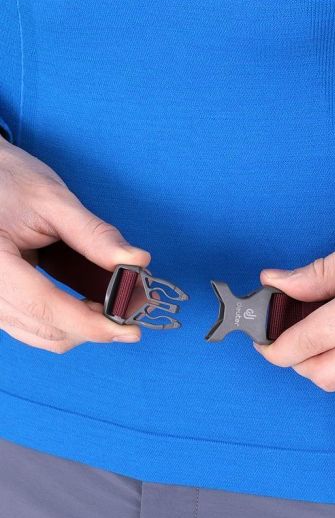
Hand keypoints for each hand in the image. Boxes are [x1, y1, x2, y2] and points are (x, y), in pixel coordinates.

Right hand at [0, 138, 149, 351]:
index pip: (44, 305)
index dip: (90, 323)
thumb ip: (95, 235)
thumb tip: (136, 261)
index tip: (130, 330)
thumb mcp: (54, 201)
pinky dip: (68, 322)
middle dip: (96, 325)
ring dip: (84, 327)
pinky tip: (93, 304)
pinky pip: (36, 327)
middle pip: (47, 329)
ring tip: (118, 303)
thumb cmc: (11, 181)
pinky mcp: (0, 303)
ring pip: (43, 336)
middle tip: (135, 306)